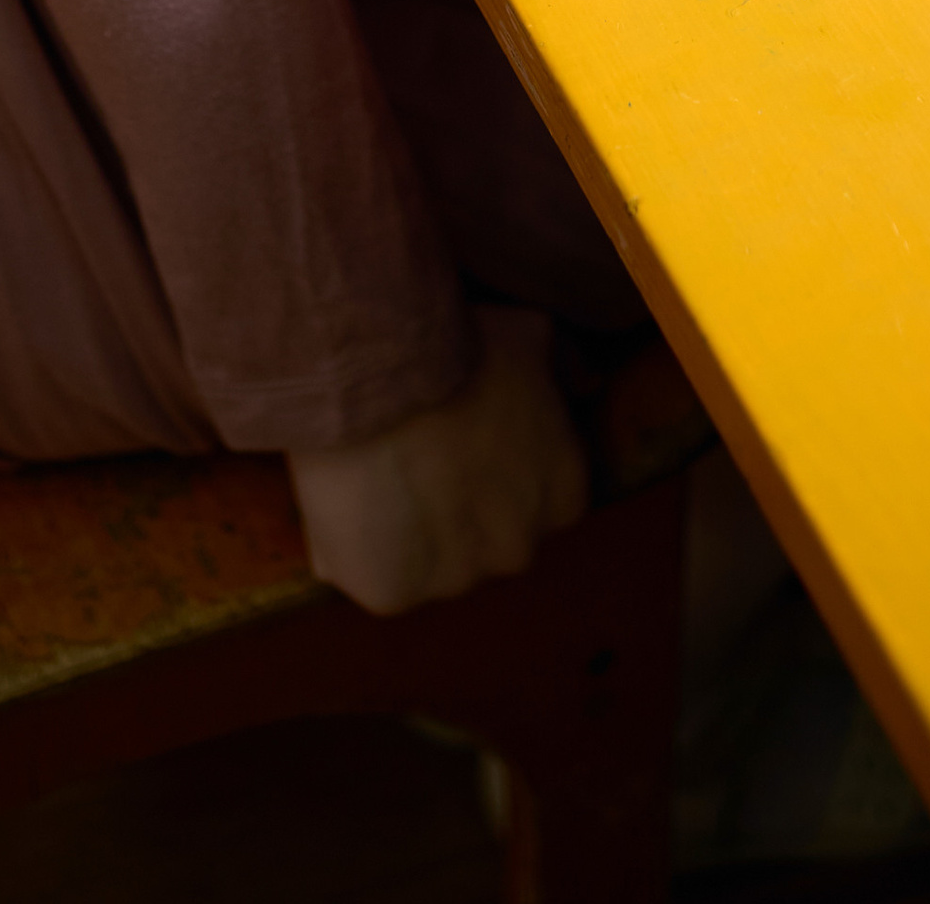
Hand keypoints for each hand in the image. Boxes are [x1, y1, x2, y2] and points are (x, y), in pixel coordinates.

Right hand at [287, 306, 588, 615]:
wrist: (384, 373)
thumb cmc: (458, 347)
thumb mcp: (532, 335)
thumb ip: (566, 364)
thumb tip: (585, 381)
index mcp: (563, 498)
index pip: (538, 501)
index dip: (495, 473)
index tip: (461, 444)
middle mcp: (519, 550)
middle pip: (487, 541)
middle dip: (458, 510)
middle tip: (415, 459)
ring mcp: (457, 581)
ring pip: (430, 566)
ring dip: (407, 534)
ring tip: (373, 477)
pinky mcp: (394, 594)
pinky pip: (375, 577)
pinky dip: (357, 549)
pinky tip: (344, 501)